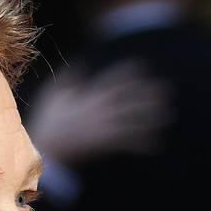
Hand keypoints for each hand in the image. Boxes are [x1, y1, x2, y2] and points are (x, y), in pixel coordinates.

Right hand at [26, 62, 169, 166]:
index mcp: (88, 96)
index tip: (144, 67)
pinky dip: (142, 143)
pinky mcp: (103, 142)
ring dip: (151, 117)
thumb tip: (81, 62)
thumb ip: (70, 78)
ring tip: (168, 114)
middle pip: (128, 98)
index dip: (129, 72)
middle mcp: (98, 108)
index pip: (112, 80)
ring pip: (132, 118)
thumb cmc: (46, 123)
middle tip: (166, 89)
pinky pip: (127, 142)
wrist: (42, 148)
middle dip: (147, 93)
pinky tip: (156, 144)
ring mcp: (102, 125)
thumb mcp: (54, 95)